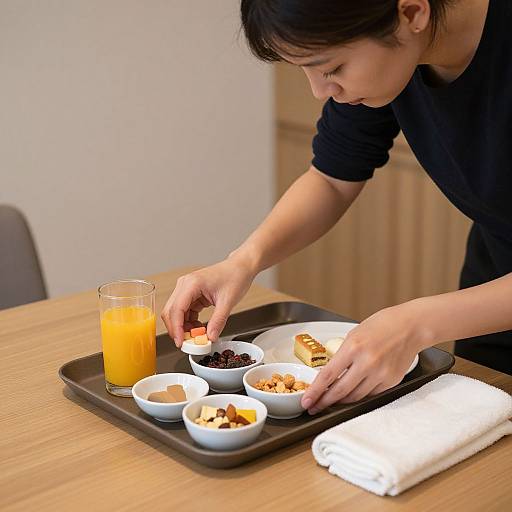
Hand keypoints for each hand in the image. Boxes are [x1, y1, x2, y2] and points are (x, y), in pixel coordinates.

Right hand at [161, 254, 256, 346]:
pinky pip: (184, 311)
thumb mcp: (228, 301)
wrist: (240, 267)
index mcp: (192, 284)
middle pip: (171, 311)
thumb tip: (210, 337)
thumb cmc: (235, 276)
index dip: (176, 328)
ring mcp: (186, 289)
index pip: (176, 309)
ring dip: (183, 326)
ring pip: (176, 313)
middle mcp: (185, 285)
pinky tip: (198, 327)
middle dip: (176, 329)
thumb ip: (218, 321)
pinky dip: (188, 322)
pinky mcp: (191, 294)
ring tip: (196, 336)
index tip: (181, 342)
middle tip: (187, 343)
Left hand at [301, 302, 427, 413]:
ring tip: (331, 402)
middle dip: (324, 402)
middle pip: (340, 391)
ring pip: (355, 396)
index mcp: (353, 347)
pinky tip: (352, 394)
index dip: (315, 391)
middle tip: (314, 407)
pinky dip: (359, 395)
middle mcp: (367, 362)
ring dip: (341, 401)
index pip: (328, 375)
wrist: (411, 326)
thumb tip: (330, 374)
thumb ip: (343, 354)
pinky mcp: (391, 381)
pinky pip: (370, 394)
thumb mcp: (354, 334)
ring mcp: (380, 374)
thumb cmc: (382, 325)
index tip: (306, 401)